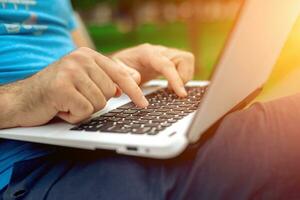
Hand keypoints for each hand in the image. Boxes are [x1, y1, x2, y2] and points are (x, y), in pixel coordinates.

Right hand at [2, 47, 147, 127]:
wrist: (24, 99)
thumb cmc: (57, 91)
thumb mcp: (85, 80)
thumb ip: (109, 77)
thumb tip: (136, 77)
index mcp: (88, 55)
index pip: (119, 73)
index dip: (134, 91)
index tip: (143, 104)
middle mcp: (79, 58)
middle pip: (109, 93)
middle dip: (95, 102)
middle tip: (76, 98)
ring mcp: (70, 71)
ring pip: (98, 103)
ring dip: (83, 109)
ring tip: (68, 102)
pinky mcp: (61, 87)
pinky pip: (84, 111)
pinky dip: (74, 116)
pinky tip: (61, 108)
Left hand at [112, 43, 194, 96]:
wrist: (120, 61)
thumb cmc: (117, 66)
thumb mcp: (115, 71)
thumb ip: (124, 74)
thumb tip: (137, 79)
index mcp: (146, 53)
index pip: (166, 64)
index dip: (175, 79)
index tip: (181, 94)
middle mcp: (159, 51)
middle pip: (183, 58)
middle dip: (183, 77)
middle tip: (171, 91)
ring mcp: (166, 54)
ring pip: (187, 59)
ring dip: (185, 76)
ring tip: (172, 88)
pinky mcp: (170, 60)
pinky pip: (185, 64)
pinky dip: (183, 76)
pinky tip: (171, 86)